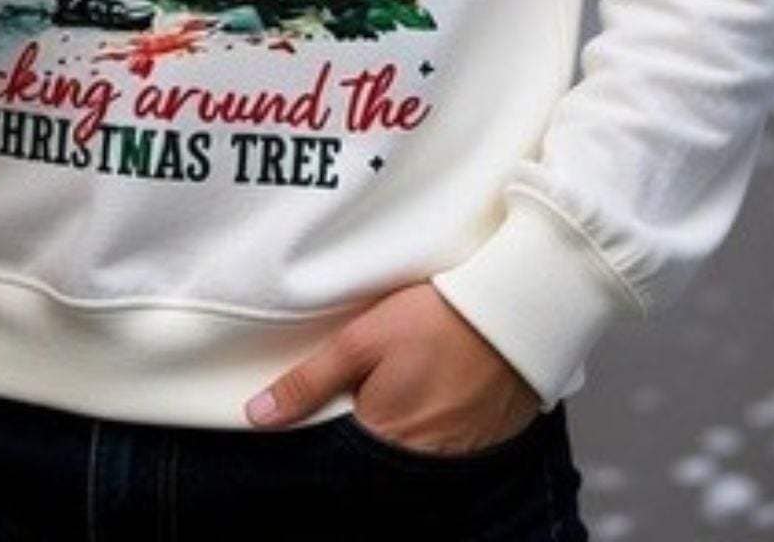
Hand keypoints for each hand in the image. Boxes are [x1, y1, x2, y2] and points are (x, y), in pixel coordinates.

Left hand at [246, 283, 540, 455]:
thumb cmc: (440, 319)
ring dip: (401, 426)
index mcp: (383, 439)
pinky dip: (433, 426)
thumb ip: (309, 382)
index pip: (336, 457)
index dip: (327, 429)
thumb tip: (258, 416)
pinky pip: (443, 448)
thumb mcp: (362, 338)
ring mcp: (455, 459)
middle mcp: (419, 462)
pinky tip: (434, 392)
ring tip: (408, 383)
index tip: (330, 402)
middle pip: (373, 458)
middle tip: (375, 384)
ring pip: (407, 454)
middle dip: (364, 427)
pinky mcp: (481, 446)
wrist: (515, 311)